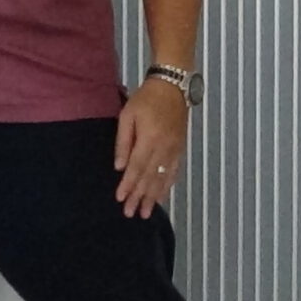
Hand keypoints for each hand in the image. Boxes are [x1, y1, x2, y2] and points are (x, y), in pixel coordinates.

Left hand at [113, 78, 189, 218]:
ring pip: (163, 178)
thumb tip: (119, 166)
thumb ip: (123, 141)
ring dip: (154, 197)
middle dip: (139, 197)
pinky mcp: (180, 149)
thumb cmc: (145, 99)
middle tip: (130, 213)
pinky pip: (174, 172)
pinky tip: (162, 196)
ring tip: (146, 213)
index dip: (128, 185)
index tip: (120, 199)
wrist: (172, 87)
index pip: (136, 168)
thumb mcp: (127, 115)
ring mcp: (174, 150)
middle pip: (149, 177)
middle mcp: (163, 148)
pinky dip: (167, 186)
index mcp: (149, 139)